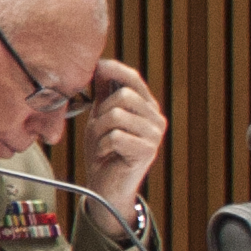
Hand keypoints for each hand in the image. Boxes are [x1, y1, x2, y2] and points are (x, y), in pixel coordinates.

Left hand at [71, 61, 165, 211]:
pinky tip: (107, 155)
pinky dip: (103, 146)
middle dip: (101, 112)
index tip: (95, 68)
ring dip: (100, 131)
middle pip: (124, 95)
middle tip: (98, 130)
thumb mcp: (101, 117)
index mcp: (146, 106)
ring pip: (117, 115)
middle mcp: (155, 118)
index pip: (133, 78)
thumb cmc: (104, 150)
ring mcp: (154, 135)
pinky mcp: (147, 151)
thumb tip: (100, 64)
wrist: (105, 185)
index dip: (113, 70)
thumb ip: (104, 93)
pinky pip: (115, 136)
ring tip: (103, 144)